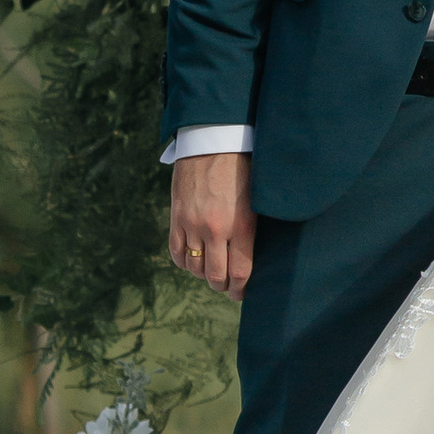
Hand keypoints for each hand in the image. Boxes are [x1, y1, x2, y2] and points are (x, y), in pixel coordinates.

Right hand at [170, 152, 254, 298]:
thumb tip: (252, 255)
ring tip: (210, 270)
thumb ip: (251, 227)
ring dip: (202, 274)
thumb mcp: (256, 197)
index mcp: (241, 224)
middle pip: (215, 275)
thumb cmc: (243, 166)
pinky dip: (183, 261)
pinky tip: (191, 259)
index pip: (240, 272)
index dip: (240, 289)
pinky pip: (176, 252)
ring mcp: (192, 224)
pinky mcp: (176, 216)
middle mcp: (215, 229)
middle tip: (226, 285)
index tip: (241, 294)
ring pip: (194, 267)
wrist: (213, 139)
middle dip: (222, 285)